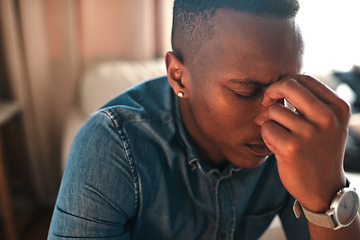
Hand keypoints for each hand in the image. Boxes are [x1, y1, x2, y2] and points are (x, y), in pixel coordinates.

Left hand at [257, 75, 350, 211]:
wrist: (323, 188)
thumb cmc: (320, 150)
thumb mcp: (326, 123)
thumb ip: (309, 102)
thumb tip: (277, 85)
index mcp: (338, 107)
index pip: (304, 78)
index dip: (284, 83)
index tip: (276, 95)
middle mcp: (327, 117)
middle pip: (288, 85)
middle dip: (270, 91)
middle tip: (265, 102)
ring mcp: (309, 132)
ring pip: (273, 110)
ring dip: (269, 121)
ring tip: (279, 135)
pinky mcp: (291, 147)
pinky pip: (266, 127)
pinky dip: (266, 135)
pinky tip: (276, 146)